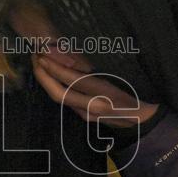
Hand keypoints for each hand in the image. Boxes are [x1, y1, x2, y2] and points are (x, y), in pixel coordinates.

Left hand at [32, 54, 158, 126]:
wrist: (142, 121)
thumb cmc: (136, 92)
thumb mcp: (121, 77)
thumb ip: (97, 70)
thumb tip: (73, 56)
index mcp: (104, 93)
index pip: (73, 81)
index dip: (56, 69)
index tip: (43, 56)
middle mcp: (93, 106)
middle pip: (59, 94)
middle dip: (43, 77)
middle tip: (35, 58)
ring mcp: (87, 115)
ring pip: (60, 99)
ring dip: (47, 82)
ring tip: (40, 63)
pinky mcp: (85, 118)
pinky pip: (66, 101)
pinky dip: (56, 87)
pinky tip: (51, 77)